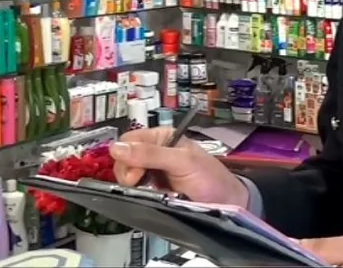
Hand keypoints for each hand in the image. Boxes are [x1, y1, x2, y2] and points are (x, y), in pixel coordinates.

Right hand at [109, 127, 248, 208]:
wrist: (225, 203)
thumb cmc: (211, 177)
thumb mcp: (182, 161)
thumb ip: (151, 154)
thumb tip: (118, 148)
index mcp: (161, 138)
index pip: (128, 140)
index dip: (126, 156)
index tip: (134, 173)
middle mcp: (154, 153)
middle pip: (123, 160)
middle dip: (129, 174)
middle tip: (142, 183)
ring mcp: (152, 173)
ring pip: (127, 178)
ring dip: (134, 187)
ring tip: (153, 190)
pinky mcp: (152, 191)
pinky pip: (134, 192)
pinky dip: (139, 196)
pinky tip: (153, 197)